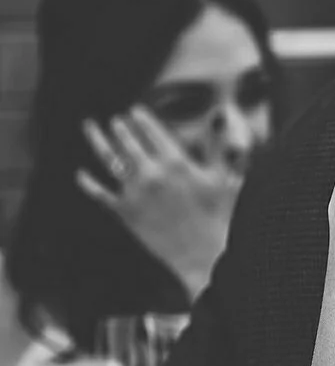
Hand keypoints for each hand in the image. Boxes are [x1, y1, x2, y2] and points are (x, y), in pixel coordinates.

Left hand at [76, 107, 241, 294]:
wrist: (204, 254)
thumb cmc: (219, 215)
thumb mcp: (224, 176)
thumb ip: (218, 144)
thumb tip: (220, 114)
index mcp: (177, 162)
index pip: (154, 133)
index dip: (143, 120)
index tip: (135, 111)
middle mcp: (151, 173)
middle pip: (129, 143)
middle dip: (120, 129)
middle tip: (116, 121)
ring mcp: (135, 193)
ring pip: (110, 160)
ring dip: (98, 141)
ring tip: (91, 128)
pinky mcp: (124, 212)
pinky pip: (100, 193)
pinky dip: (88, 183)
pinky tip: (80, 174)